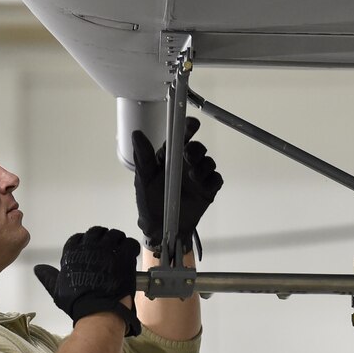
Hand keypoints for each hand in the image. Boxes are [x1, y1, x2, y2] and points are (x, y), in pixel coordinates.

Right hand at [34, 226, 141, 336]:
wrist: (99, 311)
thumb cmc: (78, 302)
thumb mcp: (57, 289)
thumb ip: (48, 276)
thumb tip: (38, 268)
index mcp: (73, 252)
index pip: (79, 238)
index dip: (86, 242)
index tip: (90, 250)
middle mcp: (90, 246)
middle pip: (97, 232)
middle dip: (102, 238)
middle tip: (107, 249)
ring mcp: (108, 250)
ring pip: (114, 235)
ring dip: (117, 241)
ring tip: (119, 250)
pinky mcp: (124, 256)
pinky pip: (130, 243)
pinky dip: (130, 246)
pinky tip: (130, 253)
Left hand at [132, 117, 222, 256]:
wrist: (162, 228)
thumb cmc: (150, 202)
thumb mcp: (144, 179)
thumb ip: (143, 157)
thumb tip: (137, 134)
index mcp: (170, 157)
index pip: (180, 137)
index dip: (187, 128)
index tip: (192, 124)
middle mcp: (185, 164)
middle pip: (198, 148)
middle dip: (196, 150)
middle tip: (189, 157)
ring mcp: (198, 177)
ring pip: (208, 162)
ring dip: (203, 167)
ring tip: (193, 178)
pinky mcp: (207, 189)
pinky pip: (216, 179)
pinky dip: (212, 180)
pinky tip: (204, 186)